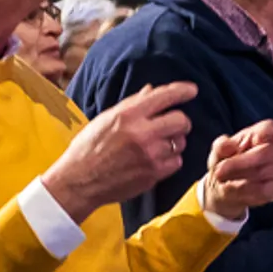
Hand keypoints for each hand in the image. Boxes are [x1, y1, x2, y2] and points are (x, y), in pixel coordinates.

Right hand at [48, 81, 201, 220]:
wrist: (80, 181)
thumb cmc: (89, 148)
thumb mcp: (106, 119)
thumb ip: (132, 104)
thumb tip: (151, 90)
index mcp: (128, 115)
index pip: (164, 96)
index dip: (182, 91)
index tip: (192, 90)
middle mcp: (141, 133)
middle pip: (181, 120)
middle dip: (180, 121)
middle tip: (174, 124)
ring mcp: (149, 155)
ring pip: (180, 142)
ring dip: (174, 141)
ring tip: (159, 144)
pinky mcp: (153, 174)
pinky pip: (176, 162)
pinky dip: (170, 160)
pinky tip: (156, 159)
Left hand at [203, 120, 272, 217]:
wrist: (229, 185)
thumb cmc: (228, 161)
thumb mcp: (219, 151)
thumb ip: (221, 146)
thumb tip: (228, 145)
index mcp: (266, 131)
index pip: (269, 130)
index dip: (263, 135)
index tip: (257, 139)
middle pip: (264, 153)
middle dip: (238, 164)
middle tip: (218, 172)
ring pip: (260, 173)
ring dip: (236, 179)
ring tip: (222, 180)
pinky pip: (262, 190)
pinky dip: (243, 191)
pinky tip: (232, 189)